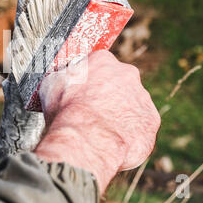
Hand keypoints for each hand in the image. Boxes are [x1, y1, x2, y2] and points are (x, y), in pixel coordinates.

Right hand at [34, 50, 160, 192]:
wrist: (86, 141)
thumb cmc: (65, 112)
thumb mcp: (52, 86)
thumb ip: (63, 77)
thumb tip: (62, 78)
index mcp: (103, 60)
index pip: (99, 65)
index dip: (90, 81)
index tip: (83, 94)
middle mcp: (127, 74)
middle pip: (119, 83)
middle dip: (109, 96)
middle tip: (93, 113)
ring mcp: (142, 97)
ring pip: (131, 105)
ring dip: (120, 115)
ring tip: (102, 132)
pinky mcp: (151, 120)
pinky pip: (140, 126)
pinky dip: (129, 134)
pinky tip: (113, 142)